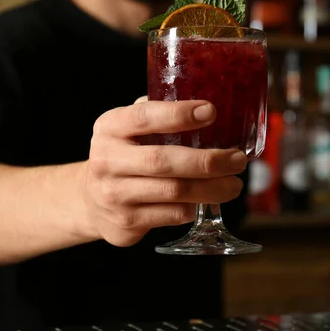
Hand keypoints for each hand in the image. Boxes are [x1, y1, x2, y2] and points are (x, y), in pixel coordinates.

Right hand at [81, 97, 246, 246]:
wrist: (92, 200)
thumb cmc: (126, 156)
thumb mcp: (130, 129)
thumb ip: (158, 115)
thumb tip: (209, 108)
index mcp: (110, 128)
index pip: (143, 117)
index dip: (178, 114)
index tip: (211, 112)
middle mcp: (107, 160)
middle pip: (163, 161)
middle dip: (208, 161)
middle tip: (237, 160)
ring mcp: (114, 194)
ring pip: (173, 191)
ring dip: (212, 188)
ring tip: (235, 185)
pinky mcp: (127, 222)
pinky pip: (172, 214)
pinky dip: (196, 207)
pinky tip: (209, 200)